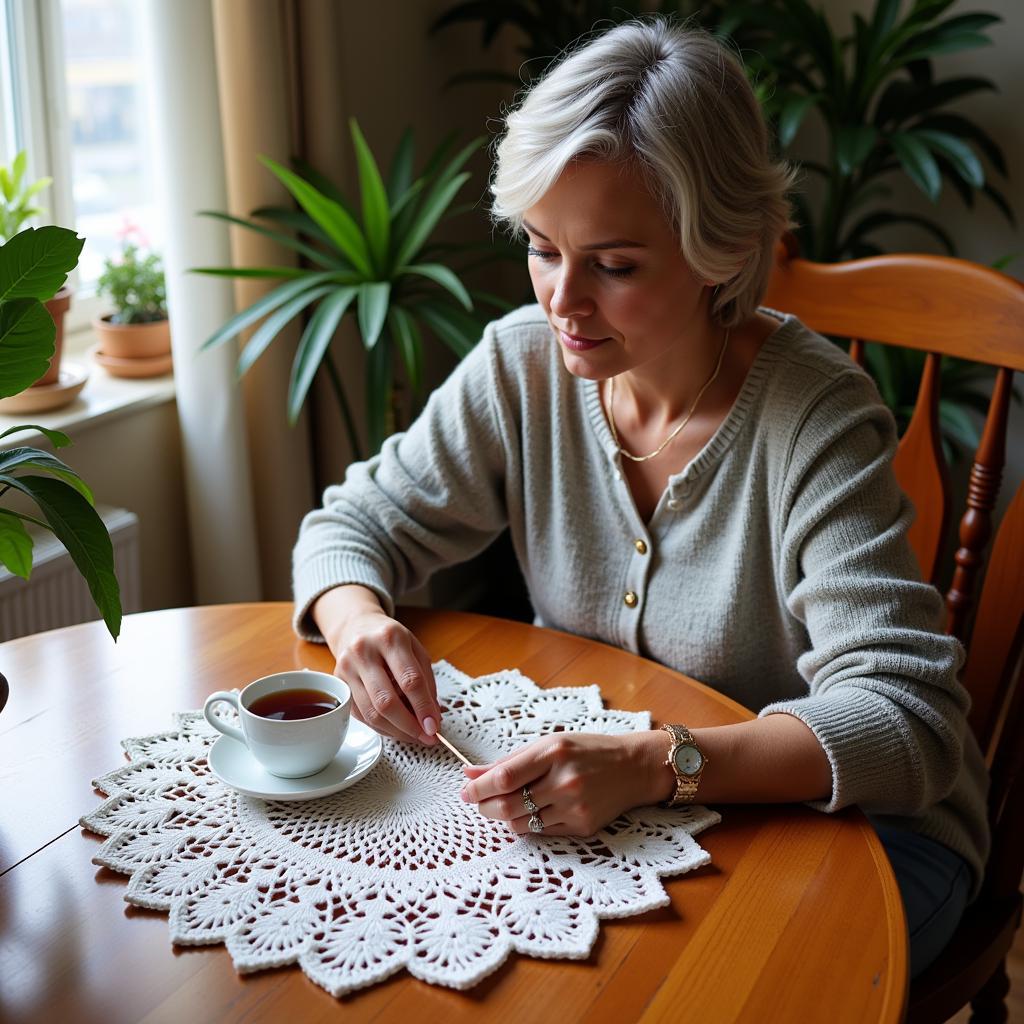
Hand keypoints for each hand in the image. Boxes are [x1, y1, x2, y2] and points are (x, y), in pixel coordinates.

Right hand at [332, 609, 440, 745]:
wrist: (356, 626)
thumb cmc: (391, 640)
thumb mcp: (415, 649)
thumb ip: (426, 681)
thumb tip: (432, 718)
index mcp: (390, 638)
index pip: (409, 680)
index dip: (423, 707)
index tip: (434, 727)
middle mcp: (364, 651)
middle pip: (386, 701)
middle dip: (409, 726)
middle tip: (426, 738)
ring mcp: (346, 668)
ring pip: (371, 713)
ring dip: (396, 731)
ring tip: (414, 736)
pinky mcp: (337, 683)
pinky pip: (360, 715)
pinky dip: (381, 727)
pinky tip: (395, 729)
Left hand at [459, 732, 660, 835]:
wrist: (633, 767)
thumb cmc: (587, 750)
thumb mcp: (549, 744)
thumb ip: (510, 760)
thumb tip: (470, 772)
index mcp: (553, 752)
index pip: (504, 777)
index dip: (479, 788)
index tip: (466, 791)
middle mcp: (564, 780)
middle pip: (508, 806)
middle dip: (486, 807)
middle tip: (479, 803)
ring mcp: (575, 806)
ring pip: (522, 824)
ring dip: (504, 818)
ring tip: (503, 806)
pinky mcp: (583, 827)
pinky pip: (542, 832)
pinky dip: (528, 824)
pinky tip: (531, 812)